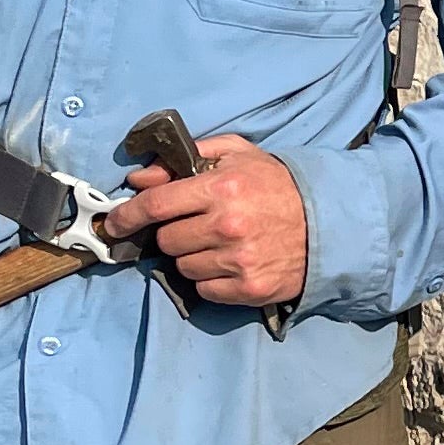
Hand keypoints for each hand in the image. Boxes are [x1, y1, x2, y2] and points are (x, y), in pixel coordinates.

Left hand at [106, 133, 307, 307]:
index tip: (114, 223)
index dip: (127, 215)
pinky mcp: (248, 288)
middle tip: (194, 228)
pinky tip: (230, 265)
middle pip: (167, 240)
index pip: (156, 205)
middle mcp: (227, 225)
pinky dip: (210, 280)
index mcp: (221, 187)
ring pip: (183, 266)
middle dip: (173, 234)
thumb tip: (140, 178)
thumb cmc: (277, 187)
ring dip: (192, 257)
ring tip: (217, 246)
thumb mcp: (237, 155)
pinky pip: (204, 289)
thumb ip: (186, 158)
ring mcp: (238, 260)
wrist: (329, 224)